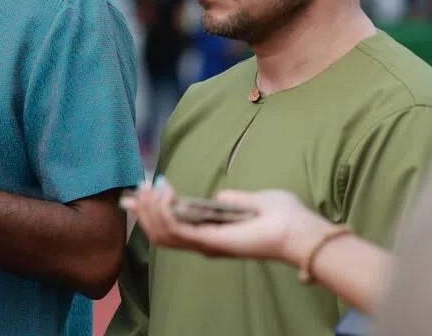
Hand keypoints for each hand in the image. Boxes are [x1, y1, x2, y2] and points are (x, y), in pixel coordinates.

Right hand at [120, 178, 333, 266]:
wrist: (298, 229)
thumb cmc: (283, 216)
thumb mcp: (254, 200)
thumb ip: (234, 200)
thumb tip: (219, 196)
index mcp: (213, 235)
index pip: (172, 229)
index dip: (149, 214)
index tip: (133, 196)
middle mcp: (205, 243)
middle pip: (160, 234)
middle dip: (144, 211)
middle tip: (140, 188)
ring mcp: (205, 243)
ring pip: (162, 233)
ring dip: (150, 210)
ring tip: (150, 188)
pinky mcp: (209, 241)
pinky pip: (175, 229)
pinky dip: (163, 211)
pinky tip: (164, 193)